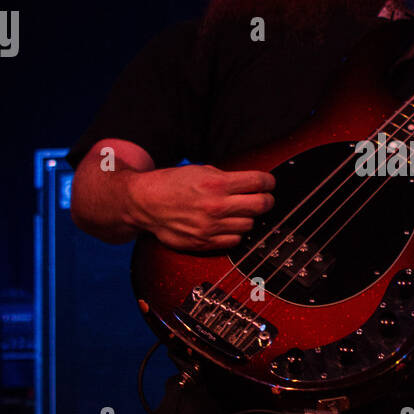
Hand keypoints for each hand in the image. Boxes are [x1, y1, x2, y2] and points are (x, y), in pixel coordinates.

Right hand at [127, 164, 274, 250]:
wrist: (145, 203)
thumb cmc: (171, 184)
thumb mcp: (200, 170)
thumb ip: (227, 177)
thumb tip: (252, 183)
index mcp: (216, 183)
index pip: (259, 182)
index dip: (269, 182)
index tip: (268, 183)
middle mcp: (216, 206)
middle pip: (261, 205)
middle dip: (266, 199)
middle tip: (263, 198)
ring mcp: (211, 227)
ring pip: (250, 225)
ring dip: (249, 217)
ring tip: (240, 211)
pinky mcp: (205, 242)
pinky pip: (235, 241)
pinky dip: (236, 233)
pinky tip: (229, 225)